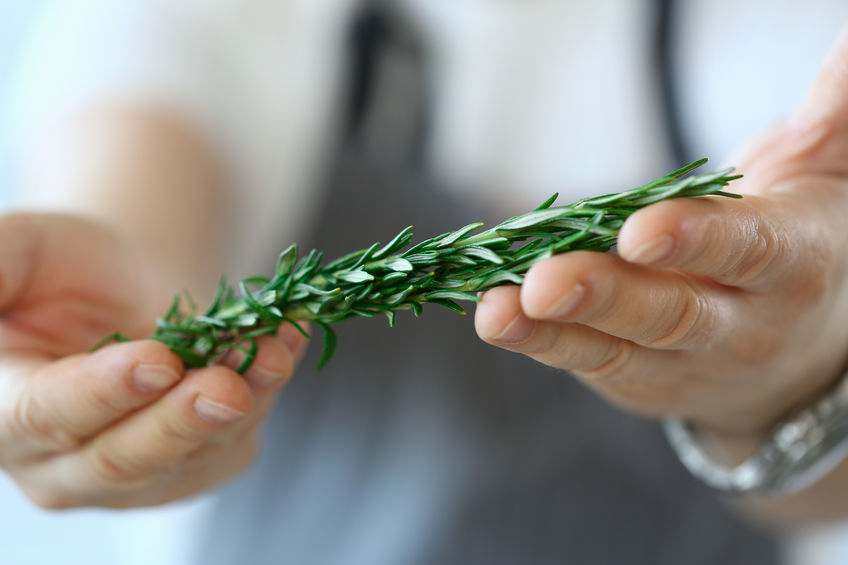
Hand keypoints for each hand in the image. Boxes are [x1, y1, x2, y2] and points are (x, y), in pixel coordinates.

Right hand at [0, 214, 305, 507]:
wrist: (123, 290)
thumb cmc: (63, 269)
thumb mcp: (19, 251)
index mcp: (2, 410)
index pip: (46, 416)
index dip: (100, 393)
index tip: (156, 359)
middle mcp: (59, 463)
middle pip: (121, 459)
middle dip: (179, 421)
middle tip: (225, 386)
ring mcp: (131, 475)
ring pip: (189, 457)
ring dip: (241, 405)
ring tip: (273, 354)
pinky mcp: (191, 465)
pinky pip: (233, 442)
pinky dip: (267, 392)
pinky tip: (287, 342)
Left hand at [475, 27, 847, 437]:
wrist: (795, 357)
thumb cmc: (800, 246)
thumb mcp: (826, 178)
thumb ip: (831, 114)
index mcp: (790, 265)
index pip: (747, 251)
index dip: (696, 241)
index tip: (641, 230)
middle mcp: (736, 325)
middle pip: (669, 312)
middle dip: (606, 296)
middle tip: (548, 281)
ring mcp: (677, 360)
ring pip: (614, 346)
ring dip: (551, 330)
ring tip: (497, 311)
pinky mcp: (631, 374)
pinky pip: (581, 358)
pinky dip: (536, 340)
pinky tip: (494, 316)